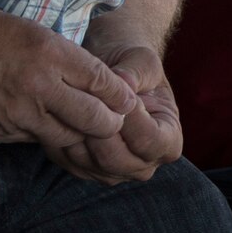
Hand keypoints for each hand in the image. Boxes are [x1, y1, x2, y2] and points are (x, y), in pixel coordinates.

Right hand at [0, 1, 137, 157]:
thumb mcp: (31, 30)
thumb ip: (65, 57)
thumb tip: (96, 81)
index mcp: (49, 53)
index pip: (103, 82)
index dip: (122, 95)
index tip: (129, 100)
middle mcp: (38, 87)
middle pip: (94, 119)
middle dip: (111, 123)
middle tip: (115, 121)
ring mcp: (17, 114)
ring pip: (67, 137)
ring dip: (80, 134)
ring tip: (87, 128)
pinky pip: (35, 140)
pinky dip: (46, 135)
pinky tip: (48, 126)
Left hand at [58, 36, 183, 183]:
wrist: (113, 76)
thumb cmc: (134, 65)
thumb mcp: (142, 60)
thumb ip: (134, 72)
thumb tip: (123, 83)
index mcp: (169, 140)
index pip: (149, 141)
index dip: (130, 118)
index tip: (117, 91)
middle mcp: (145, 164)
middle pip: (116, 160)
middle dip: (97, 128)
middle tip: (86, 98)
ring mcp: (115, 172)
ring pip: (90, 164)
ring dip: (77, 133)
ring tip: (73, 102)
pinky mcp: (88, 171)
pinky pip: (70, 163)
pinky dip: (63, 140)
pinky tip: (62, 114)